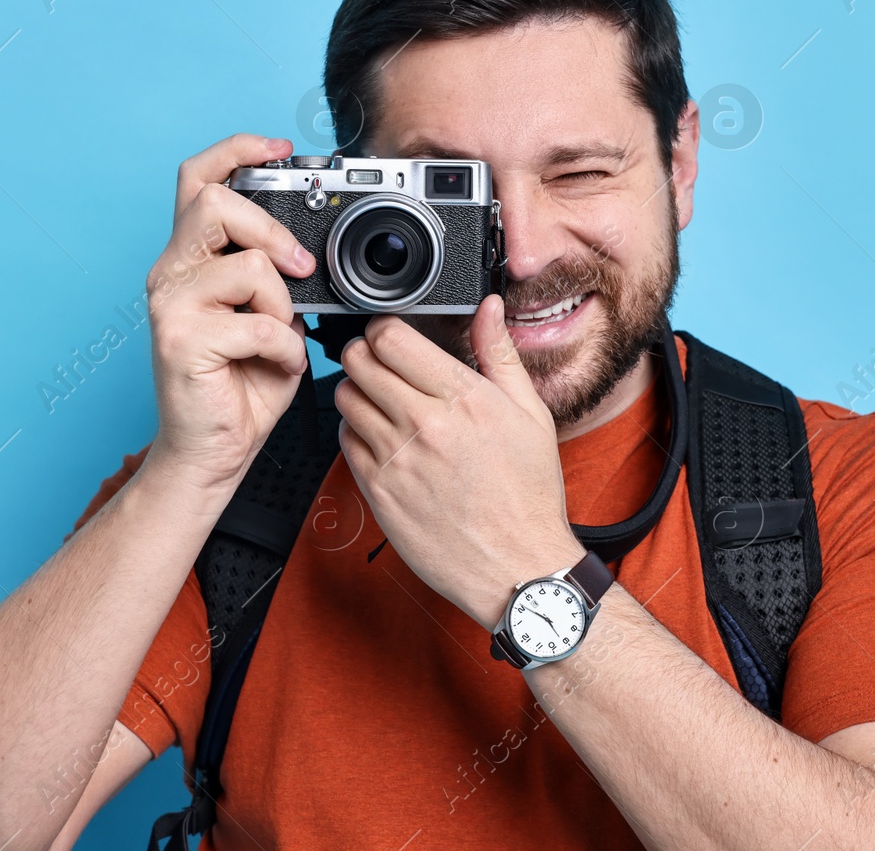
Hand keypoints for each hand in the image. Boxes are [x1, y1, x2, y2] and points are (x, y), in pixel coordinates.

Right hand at [143, 134, 318, 500]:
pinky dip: (284, 347)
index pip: (198, 179)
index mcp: (190, 260)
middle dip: (272, 228)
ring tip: (281, 338)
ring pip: (247, 265)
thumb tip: (307, 248)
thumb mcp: (269, 317)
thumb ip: (276, 276)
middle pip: (215, 202)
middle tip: (300, 266)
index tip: (279, 147)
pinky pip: (256, 322)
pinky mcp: (179, 340)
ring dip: (283, 305)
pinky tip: (277, 366)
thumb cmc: (241, 386)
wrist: (213, 452)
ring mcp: (170, 306)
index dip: (236, 149)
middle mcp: (170, 274)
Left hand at [336, 296, 585, 628]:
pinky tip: (382, 438)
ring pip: (345, 397)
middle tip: (379, 362)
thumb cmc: (528, 495)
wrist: (517, 566)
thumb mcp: (531, 415)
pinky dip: (355, 432)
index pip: (392, 338)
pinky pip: (343, 441)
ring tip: (381, 400)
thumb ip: (501, 354)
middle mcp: (426, 424)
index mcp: (464, 398)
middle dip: (365, 353)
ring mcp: (397, 459)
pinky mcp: (378, 491)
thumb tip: (490, 308)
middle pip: (359, 360)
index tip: (391, 335)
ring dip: (357, 390)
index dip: (385, 328)